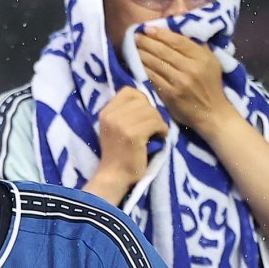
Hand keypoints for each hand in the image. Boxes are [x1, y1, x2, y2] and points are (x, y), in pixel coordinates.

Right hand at [89, 87, 168, 203]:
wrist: (114, 176)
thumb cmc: (119, 153)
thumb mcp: (115, 127)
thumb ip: (124, 111)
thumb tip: (146, 96)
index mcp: (106, 112)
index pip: (128, 91)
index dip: (141, 100)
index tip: (143, 115)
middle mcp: (111, 115)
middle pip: (143, 100)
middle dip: (152, 112)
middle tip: (153, 127)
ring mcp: (121, 125)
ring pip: (152, 111)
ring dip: (159, 122)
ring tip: (157, 133)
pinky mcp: (133, 135)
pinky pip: (156, 123)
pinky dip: (163, 130)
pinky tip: (159, 138)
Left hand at [136, 26, 238, 137]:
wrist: (212, 113)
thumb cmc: (211, 85)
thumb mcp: (211, 62)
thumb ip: (198, 48)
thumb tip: (180, 32)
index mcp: (201, 57)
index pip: (177, 41)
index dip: (160, 34)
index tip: (147, 28)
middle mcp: (191, 68)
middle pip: (163, 51)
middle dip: (147, 42)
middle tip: (135, 36)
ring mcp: (180, 82)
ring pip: (156, 64)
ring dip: (142, 54)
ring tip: (133, 47)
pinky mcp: (170, 94)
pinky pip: (153, 78)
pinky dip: (144, 70)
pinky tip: (136, 64)